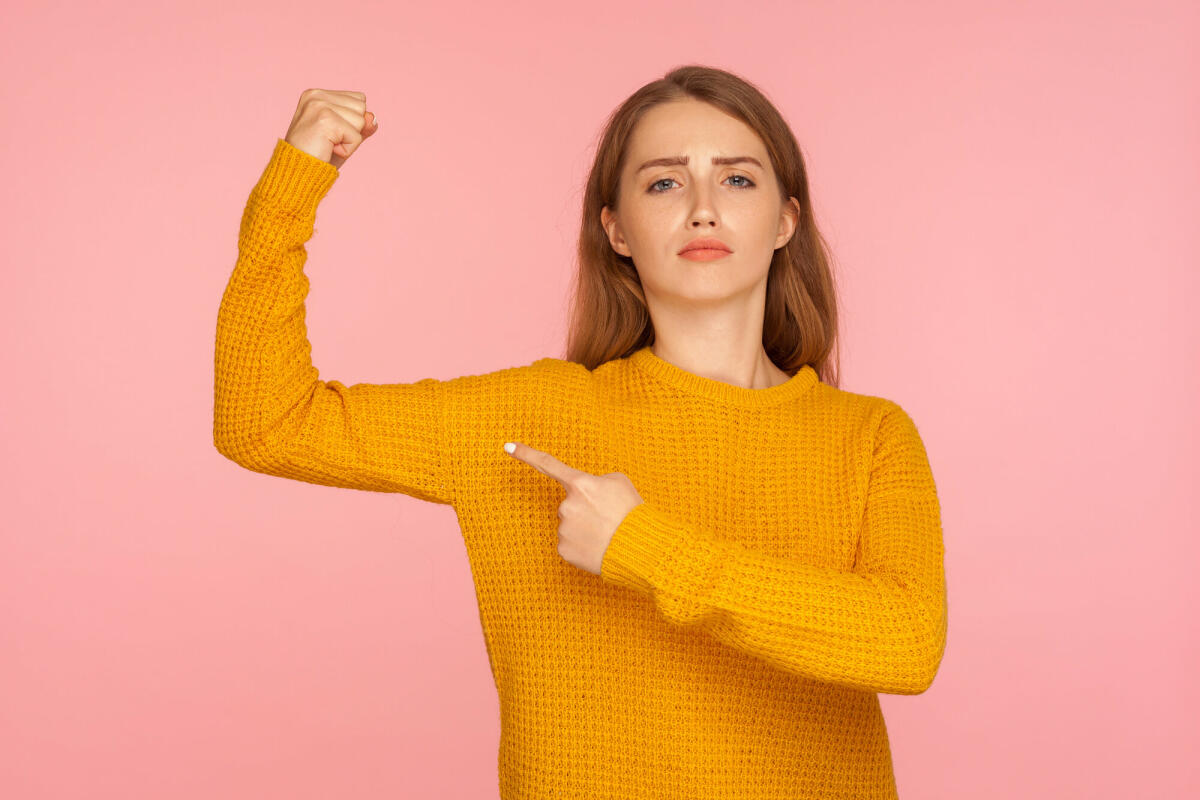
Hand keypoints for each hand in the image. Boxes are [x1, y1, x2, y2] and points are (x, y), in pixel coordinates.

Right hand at [284, 88, 379, 168]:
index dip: (351, 122)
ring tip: (328, 145)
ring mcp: (319, 105)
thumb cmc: (317, 156)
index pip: (358, 99)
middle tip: (328, 140)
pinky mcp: (325, 119)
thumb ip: (360, 125)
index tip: (329, 132)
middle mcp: (316, 95)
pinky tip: (328, 150)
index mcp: (317, 94)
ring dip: (349, 141)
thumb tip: (372, 117)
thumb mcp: (343, 137)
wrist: (296, 173)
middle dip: (352, 130)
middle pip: (361, 107)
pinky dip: (347, 150)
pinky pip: (356, 137)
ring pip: (361, 121)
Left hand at [504, 441, 643, 575]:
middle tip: (607, 517)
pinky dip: (582, 545)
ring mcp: (562, 529)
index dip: (526, 453)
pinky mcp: (563, 550)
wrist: (640, 548)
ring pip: (569, 524)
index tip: (507, 446)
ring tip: (606, 533)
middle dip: (584, 509)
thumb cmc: (632, 512)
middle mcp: (566, 505)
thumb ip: (596, 481)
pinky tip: (597, 546)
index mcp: (579, 484)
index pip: (548, 464)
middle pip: (568, 503)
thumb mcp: (619, 483)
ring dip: (584, 527)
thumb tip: (586, 493)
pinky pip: (569, 543)